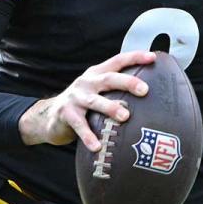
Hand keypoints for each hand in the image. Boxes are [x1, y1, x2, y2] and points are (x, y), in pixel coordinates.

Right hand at [18, 51, 152, 151]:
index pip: (118, 61)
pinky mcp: (66, 114)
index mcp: (97, 74)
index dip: (135, 57)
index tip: (152, 57)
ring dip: (110, 107)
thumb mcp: (97, 91)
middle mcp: (87, 82)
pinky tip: (97, 146)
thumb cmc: (83, 105)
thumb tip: (149, 94)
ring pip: (95, 101)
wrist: (49, 116)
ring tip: (125, 117)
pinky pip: (79, 125)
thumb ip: (116, 90)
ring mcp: (76, 97)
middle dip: (127, 82)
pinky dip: (88, 136)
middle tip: (144, 90)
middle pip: (109, 79)